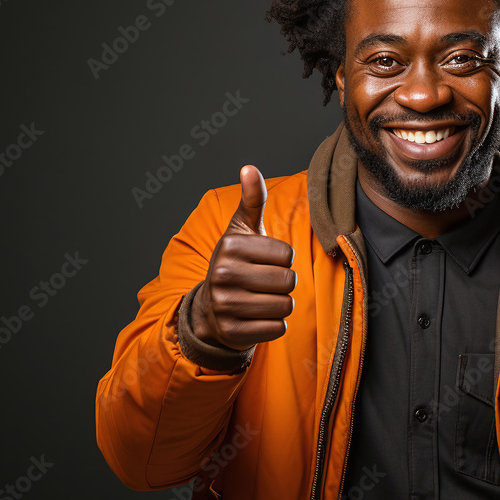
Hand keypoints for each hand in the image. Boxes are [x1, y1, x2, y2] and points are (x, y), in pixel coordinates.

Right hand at [191, 165, 295, 350]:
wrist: (210, 308)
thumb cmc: (236, 262)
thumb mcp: (242, 230)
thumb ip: (252, 199)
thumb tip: (249, 167)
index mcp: (230, 246)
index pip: (287, 255)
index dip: (282, 260)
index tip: (262, 262)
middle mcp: (223, 275)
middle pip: (288, 280)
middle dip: (283, 283)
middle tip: (262, 283)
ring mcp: (226, 306)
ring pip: (285, 306)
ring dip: (280, 305)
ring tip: (260, 299)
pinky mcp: (233, 332)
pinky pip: (278, 329)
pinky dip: (273, 326)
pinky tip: (255, 318)